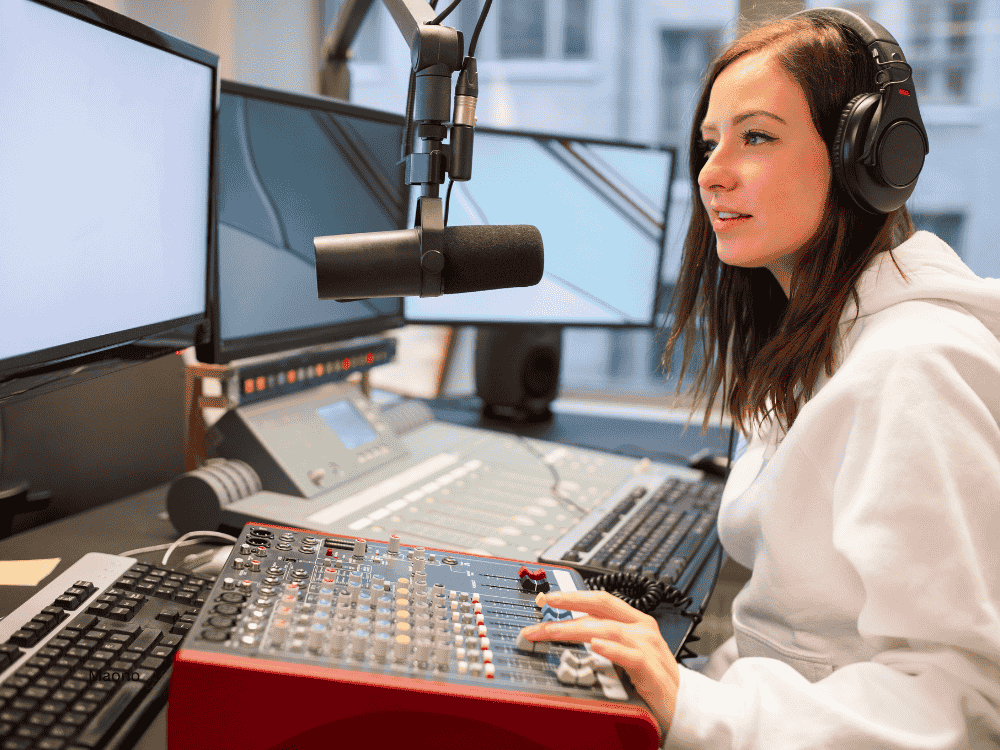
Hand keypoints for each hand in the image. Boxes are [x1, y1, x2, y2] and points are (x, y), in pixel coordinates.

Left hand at [520, 590, 679, 730]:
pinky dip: (612, 649)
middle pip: (600, 607)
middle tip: (542, 608)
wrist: (685, 706)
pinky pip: (630, 656)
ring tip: (553, 631)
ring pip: (609, 629)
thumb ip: (603, 638)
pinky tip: (595, 646)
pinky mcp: (652, 670)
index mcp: (635, 621)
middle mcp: (642, 628)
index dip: (573, 595)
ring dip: (577, 629)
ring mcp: (648, 647)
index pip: (600, 599)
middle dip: (568, 605)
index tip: (546, 598)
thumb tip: (568, 631)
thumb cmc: (652, 679)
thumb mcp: (624, 652)